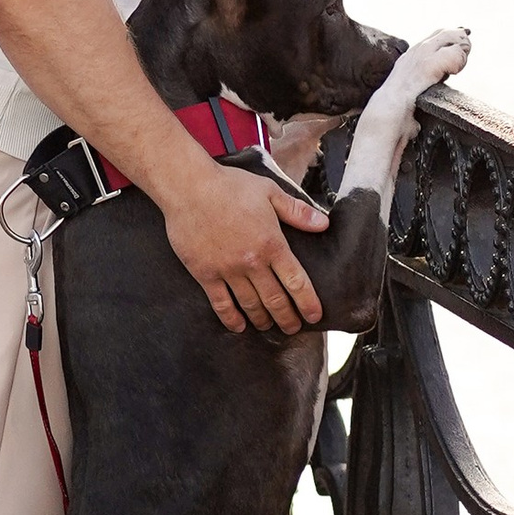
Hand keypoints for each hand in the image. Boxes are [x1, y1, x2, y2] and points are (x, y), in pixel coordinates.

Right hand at [161, 157, 328, 337]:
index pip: (297, 282)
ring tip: (268, 327)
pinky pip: (221, 304)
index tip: (314, 316)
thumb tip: (324, 224)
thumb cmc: (229, 185)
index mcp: (271, 243)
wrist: (189, 187)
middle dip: (287, 319)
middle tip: (293, 329)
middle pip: (275, 300)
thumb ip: (297, 212)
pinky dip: (231, 318)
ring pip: (250, 305)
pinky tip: (238, 326)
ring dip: (262, 320)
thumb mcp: (269, 192)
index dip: (308, 303)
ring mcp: (228, 270)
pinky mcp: (205, 274)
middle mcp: (252, 262)